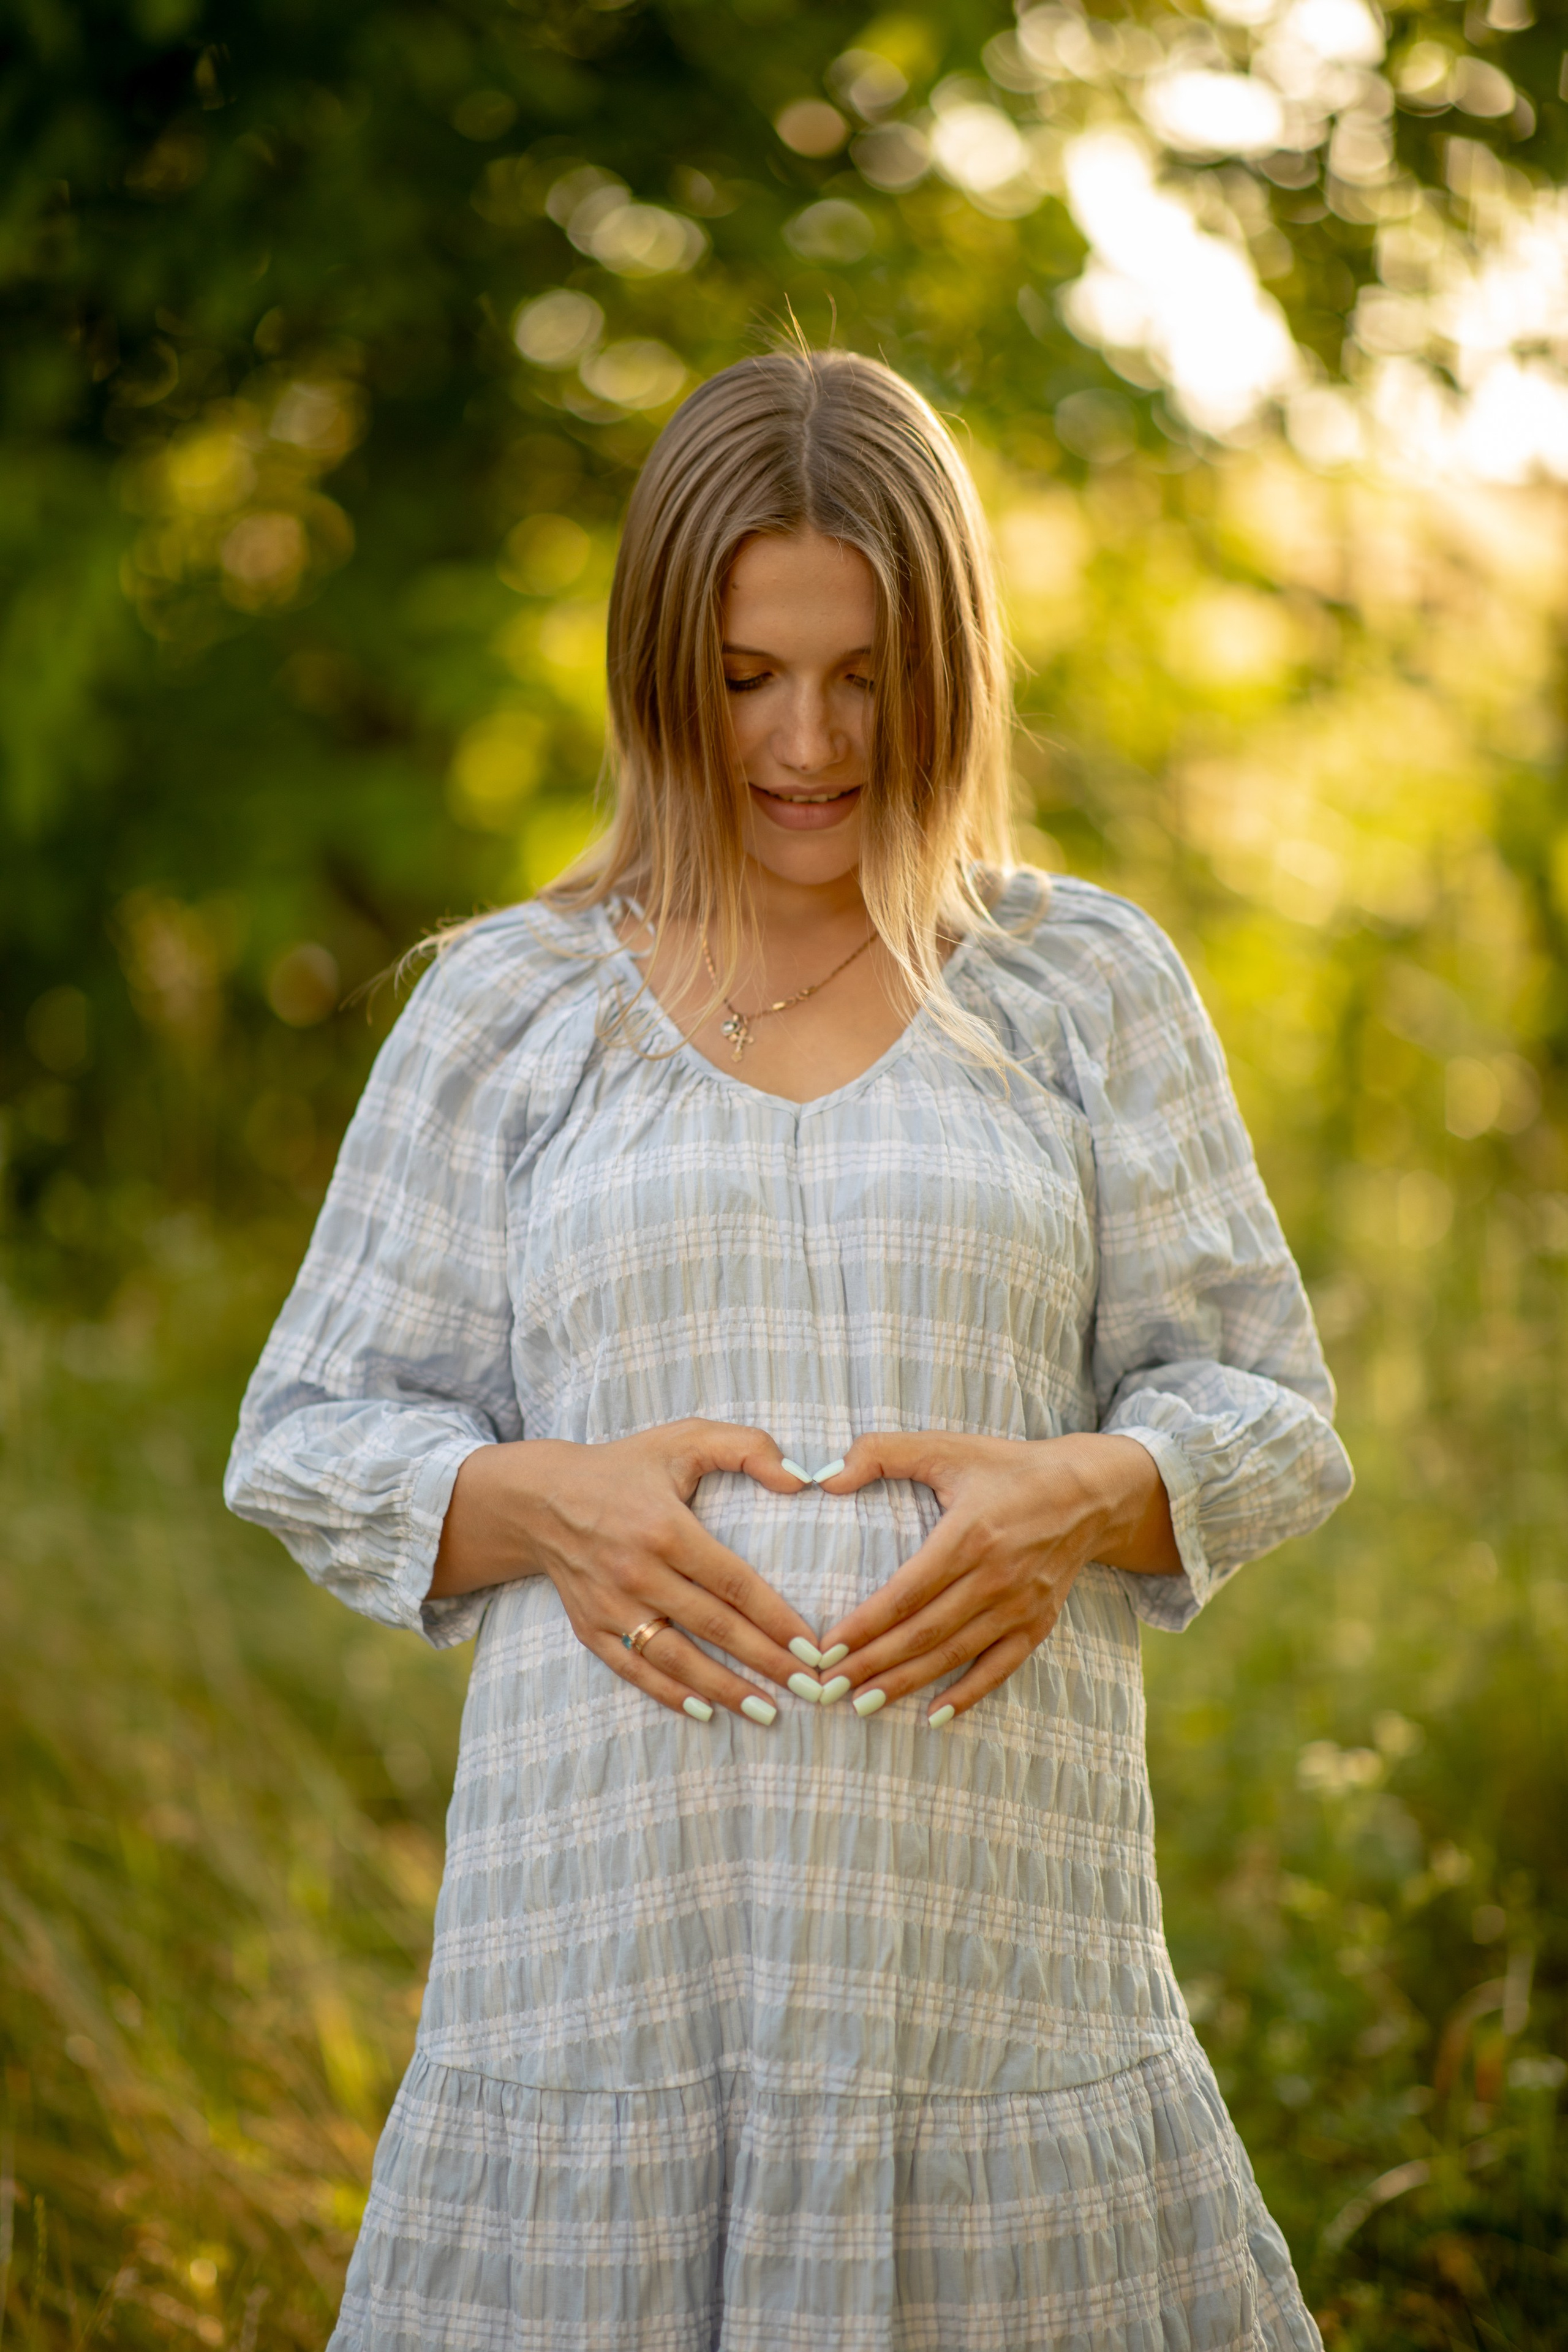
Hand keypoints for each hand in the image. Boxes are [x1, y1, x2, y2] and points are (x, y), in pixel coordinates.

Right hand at [429, 1418, 820, 1725]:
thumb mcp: (684, 1438)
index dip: (776, 1618)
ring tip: (768, 1710)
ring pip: (676, 1658)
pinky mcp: (589, 1626)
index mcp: (666, 1528)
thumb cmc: (625, 1466)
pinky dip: (667, 1694)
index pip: (734, 1583)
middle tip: (809, 1689)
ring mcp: (610, 1604)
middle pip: (714, 1626)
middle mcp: (637, 1572)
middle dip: (766, 1662)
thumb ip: (747, 1447)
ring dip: (724, 1688)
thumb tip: (801, 1480)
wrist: (540, 1497)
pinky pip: (633, 1668)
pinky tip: (704, 1710)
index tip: (811, 1647)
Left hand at [815, 1432, 1177, 1722]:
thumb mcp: (946, 1447)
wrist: (1089, 1491)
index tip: (827, 1648)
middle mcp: (996, 1577)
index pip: (905, 1593)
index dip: (864, 1625)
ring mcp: (1020, 1605)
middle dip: (872, 1663)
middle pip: (924, 1632)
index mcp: (969, 1535)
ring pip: (954, 1655)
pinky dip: (967, 1695)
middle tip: (829, 1685)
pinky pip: (999, 1668)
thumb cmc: (1007, 1467)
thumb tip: (826, 1478)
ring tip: (863, 1704)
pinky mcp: (1038, 1623)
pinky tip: (934, 1715)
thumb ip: (881, 1453)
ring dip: (906, 1683)